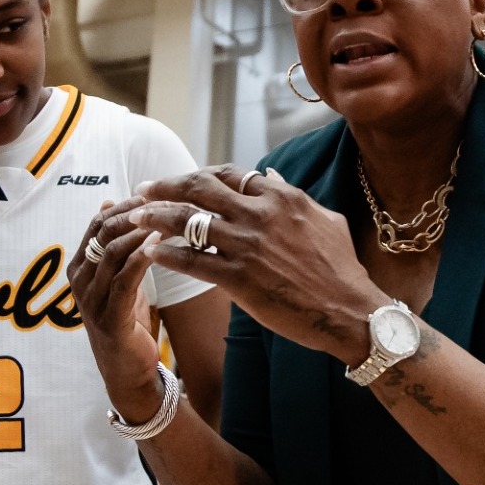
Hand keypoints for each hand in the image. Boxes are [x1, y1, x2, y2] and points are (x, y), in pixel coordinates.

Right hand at [67, 200, 175, 416]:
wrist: (128, 373)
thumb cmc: (126, 323)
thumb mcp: (118, 279)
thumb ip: (114, 246)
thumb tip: (108, 203)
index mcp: (80, 267)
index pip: (98, 223)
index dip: (125, 205)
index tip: (154, 193)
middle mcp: (80, 281)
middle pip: (103, 232)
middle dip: (134, 213)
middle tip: (163, 201)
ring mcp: (91, 300)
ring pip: (113, 251)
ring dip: (142, 231)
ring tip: (168, 217)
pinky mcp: (109, 317)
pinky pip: (125, 279)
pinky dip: (142, 258)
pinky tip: (161, 245)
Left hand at [128, 167, 384, 366]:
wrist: (350, 310)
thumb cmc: (342, 268)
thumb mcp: (324, 219)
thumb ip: (293, 196)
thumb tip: (271, 176)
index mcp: (280, 197)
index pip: (228, 174)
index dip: (198, 175)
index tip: (180, 181)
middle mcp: (260, 214)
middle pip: (199, 189)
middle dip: (165, 186)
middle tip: (142, 189)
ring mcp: (248, 246)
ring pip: (188, 222)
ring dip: (156, 217)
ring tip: (135, 217)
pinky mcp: (240, 279)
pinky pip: (193, 262)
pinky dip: (168, 255)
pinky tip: (152, 254)